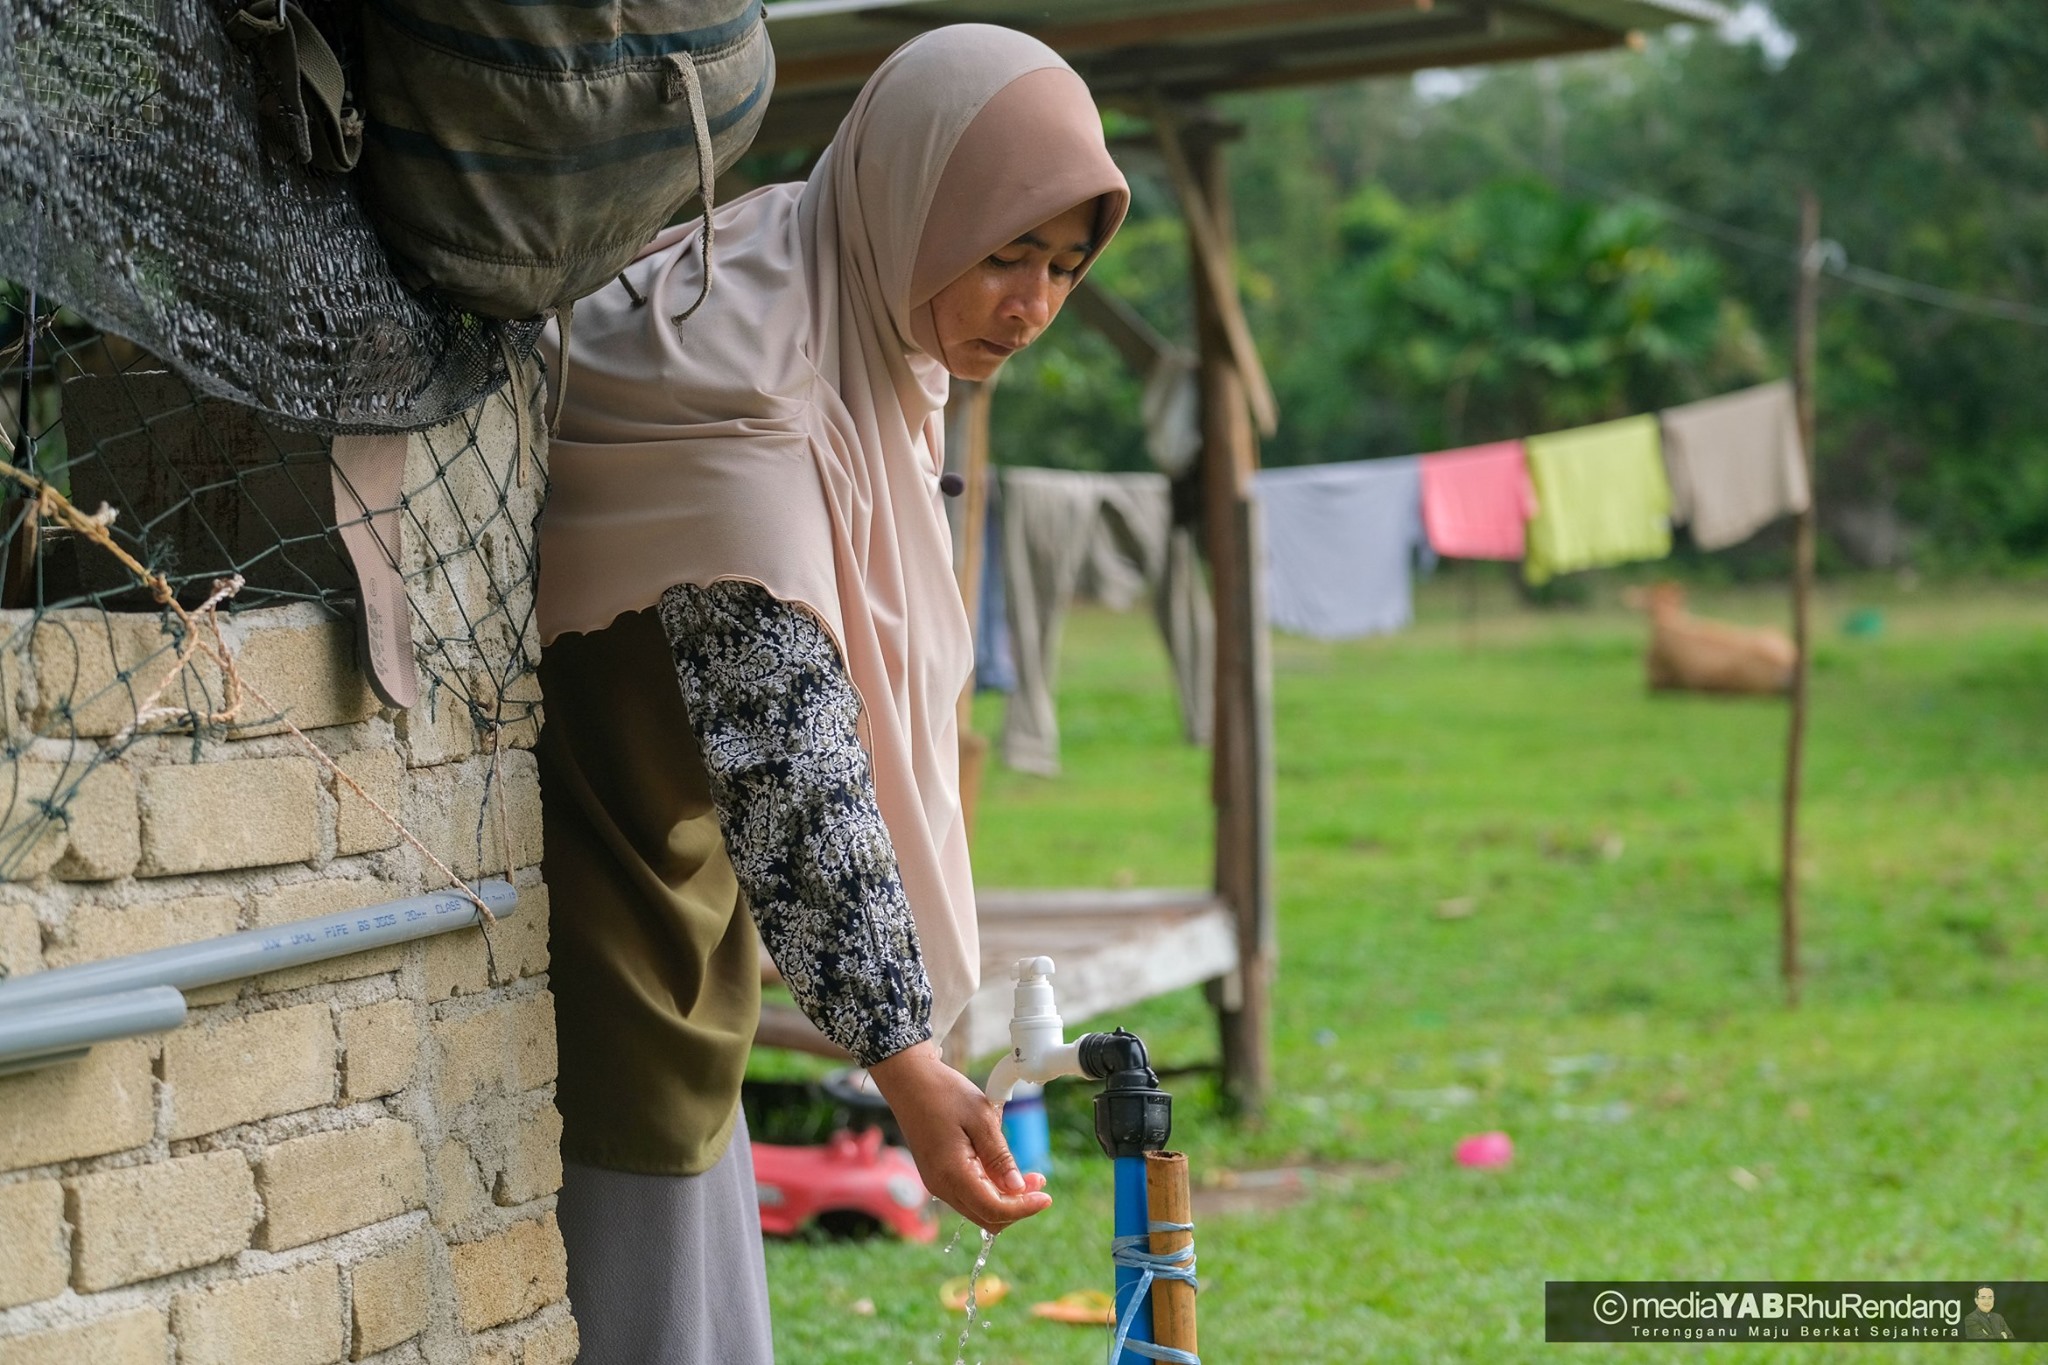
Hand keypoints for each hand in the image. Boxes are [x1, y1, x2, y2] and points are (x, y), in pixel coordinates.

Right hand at [866, 1041, 1051, 1232]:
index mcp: (952, 1174)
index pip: (994, 1210)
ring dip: (1005, 1199)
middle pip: (987, 1218)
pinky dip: (990, 1191)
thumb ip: (1000, 1157)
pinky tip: (1003, 1171)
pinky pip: (968, 1196)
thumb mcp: (981, 1119)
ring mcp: (937, 1183)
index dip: (1024, 1208)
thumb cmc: (945, 1094)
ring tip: (1027, 1176)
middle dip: (1017, 1206)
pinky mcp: (937, 1176)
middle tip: (1039, 1182)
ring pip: (978, 1210)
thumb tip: (1018, 1188)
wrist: (909, 1081)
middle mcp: (941, 1186)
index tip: (1046, 1196)